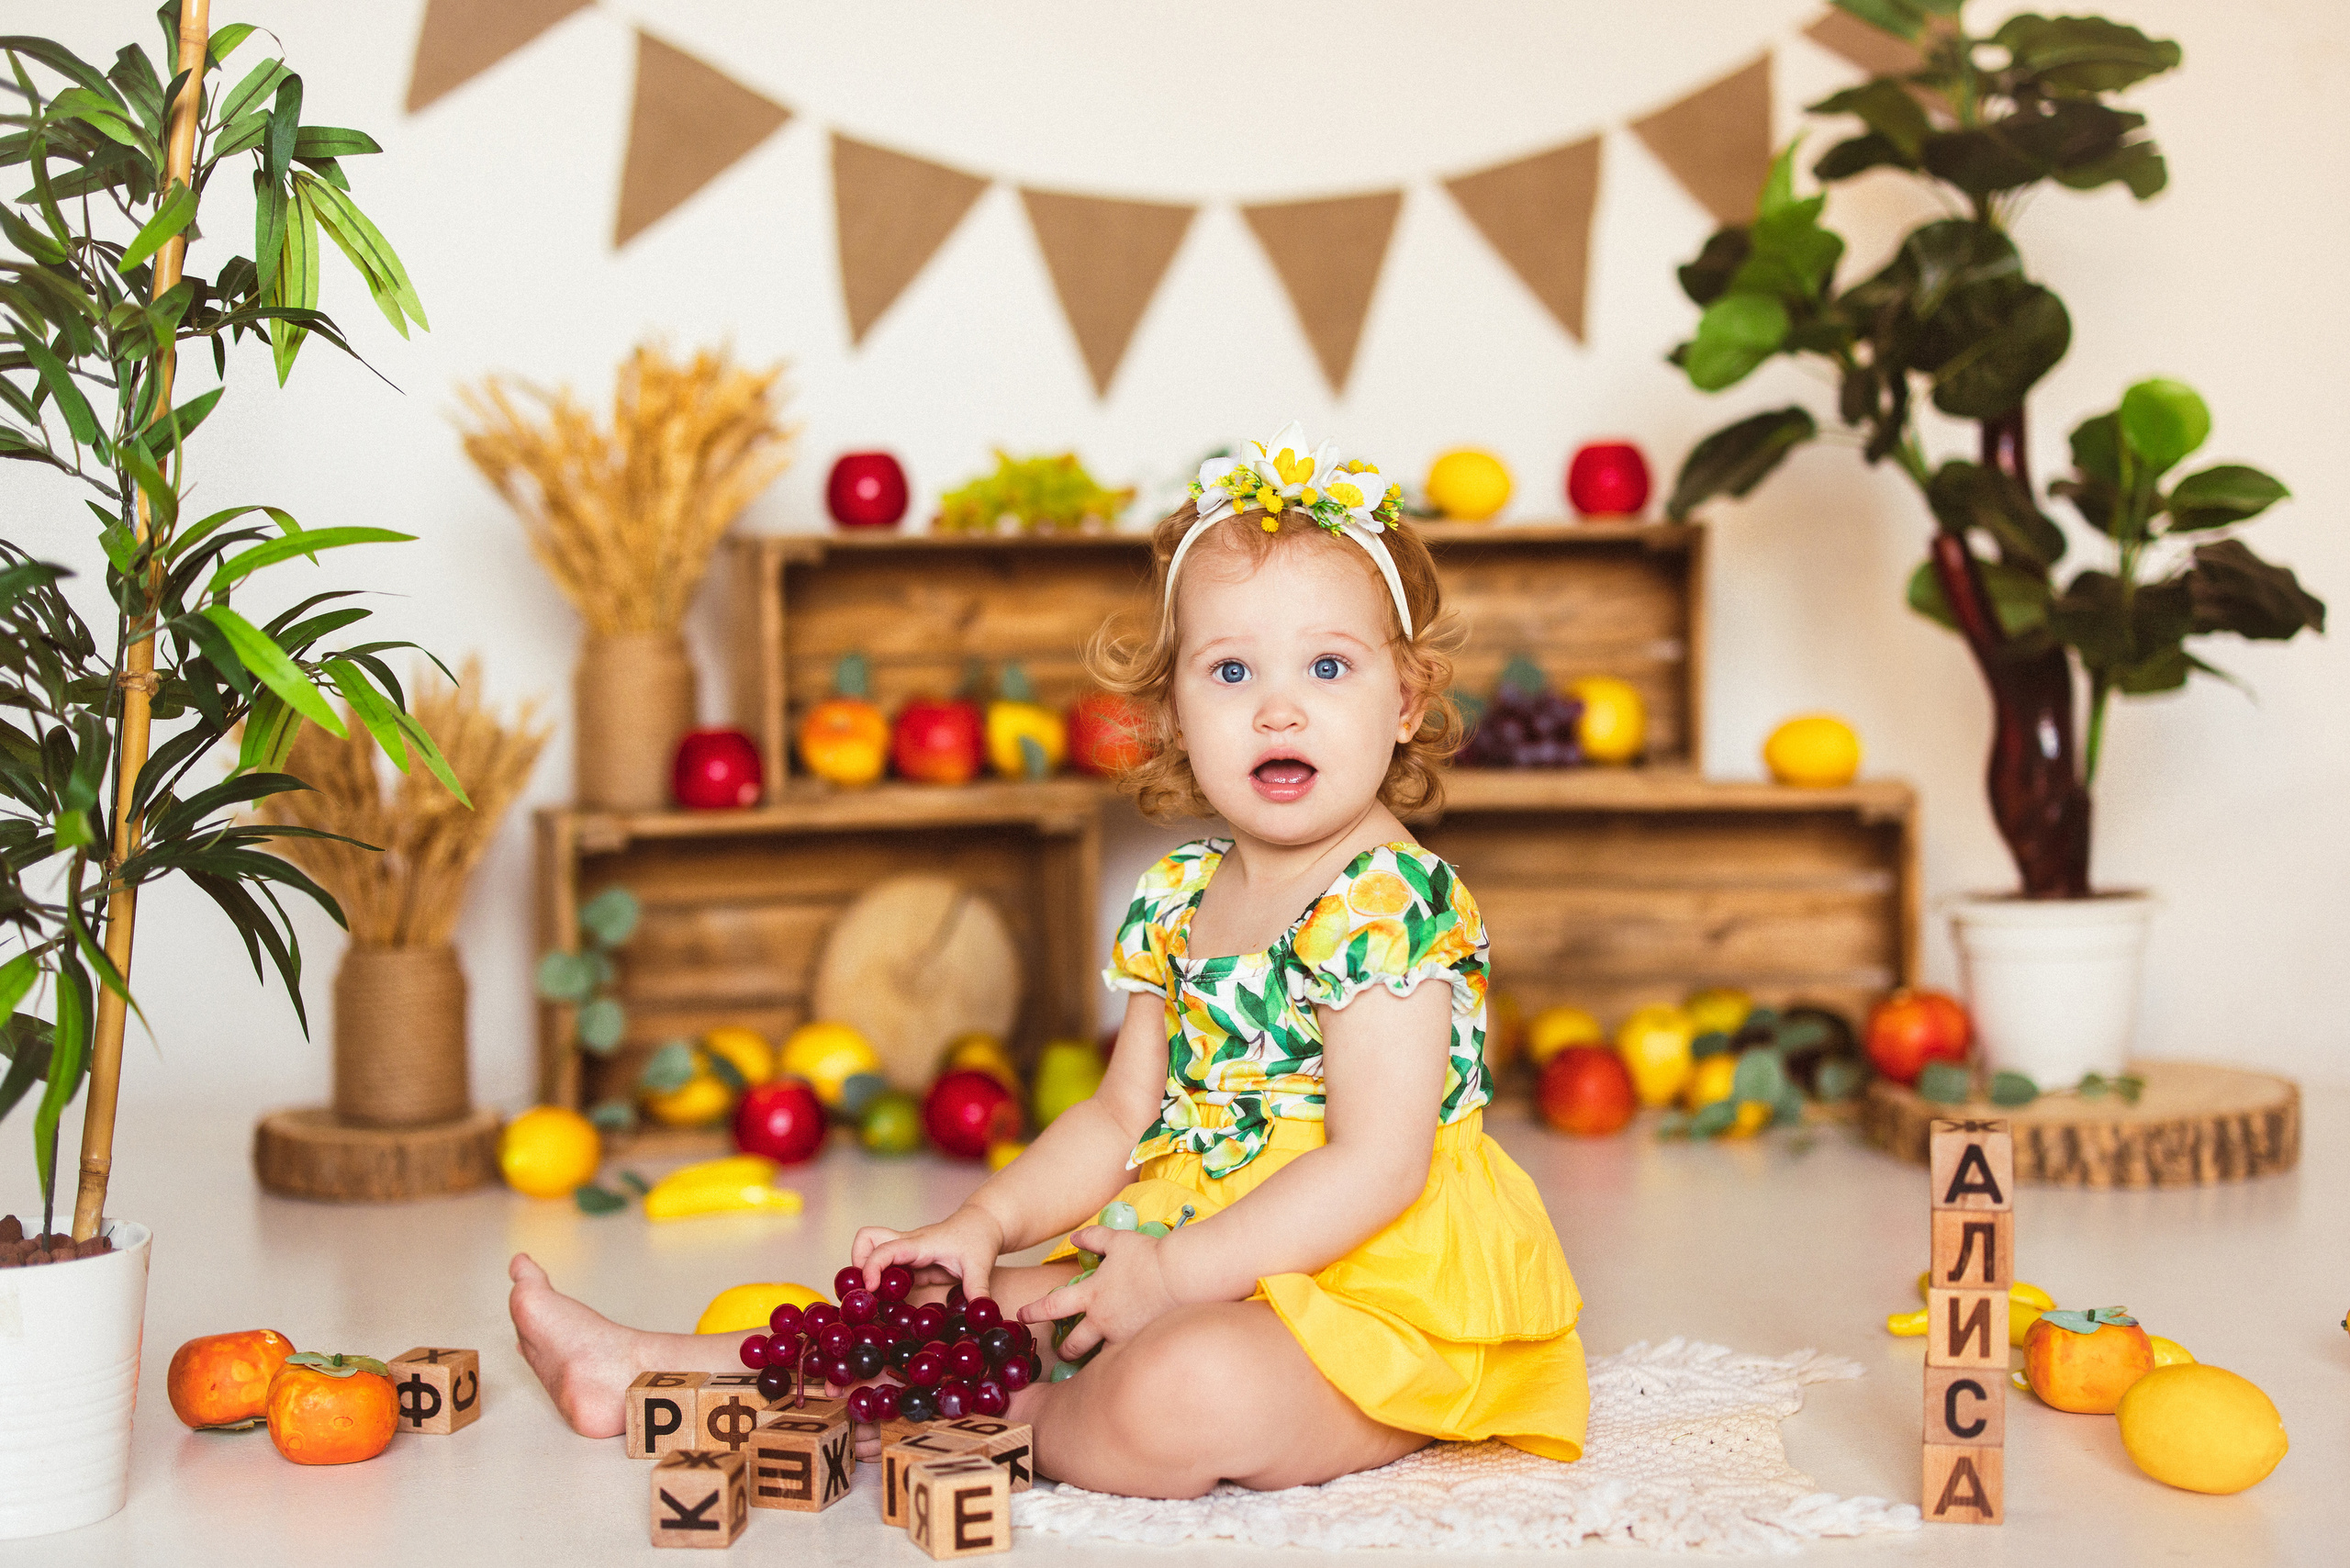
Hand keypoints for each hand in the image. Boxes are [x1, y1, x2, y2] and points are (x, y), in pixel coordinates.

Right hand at [852, 1204, 1006, 1297]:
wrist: (983, 1223)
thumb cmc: (979, 1238)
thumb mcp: (980, 1266)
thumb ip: (977, 1290)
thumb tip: (981, 1315)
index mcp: (921, 1243)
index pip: (886, 1249)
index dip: (872, 1267)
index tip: (870, 1289)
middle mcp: (908, 1243)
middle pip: (867, 1238)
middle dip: (857, 1262)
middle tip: (866, 1291)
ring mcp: (907, 1251)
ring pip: (872, 1249)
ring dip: (865, 1269)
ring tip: (874, 1297)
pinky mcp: (910, 1260)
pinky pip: (886, 1266)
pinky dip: (880, 1280)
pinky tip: (889, 1301)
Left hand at [1018, 1225, 1179, 1359]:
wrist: (1181, 1276)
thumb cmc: (1149, 1255)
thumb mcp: (1117, 1240)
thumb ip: (1093, 1238)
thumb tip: (1075, 1238)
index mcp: (1091, 1294)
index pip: (1052, 1306)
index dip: (1033, 1311)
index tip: (1020, 1316)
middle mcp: (1102, 1321)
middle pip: (1072, 1345)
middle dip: (1064, 1350)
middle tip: (1062, 1351)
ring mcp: (1122, 1337)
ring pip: (1100, 1357)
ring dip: (1095, 1357)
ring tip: (1097, 1359)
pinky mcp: (1142, 1346)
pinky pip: (1127, 1357)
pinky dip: (1123, 1358)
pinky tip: (1129, 1358)